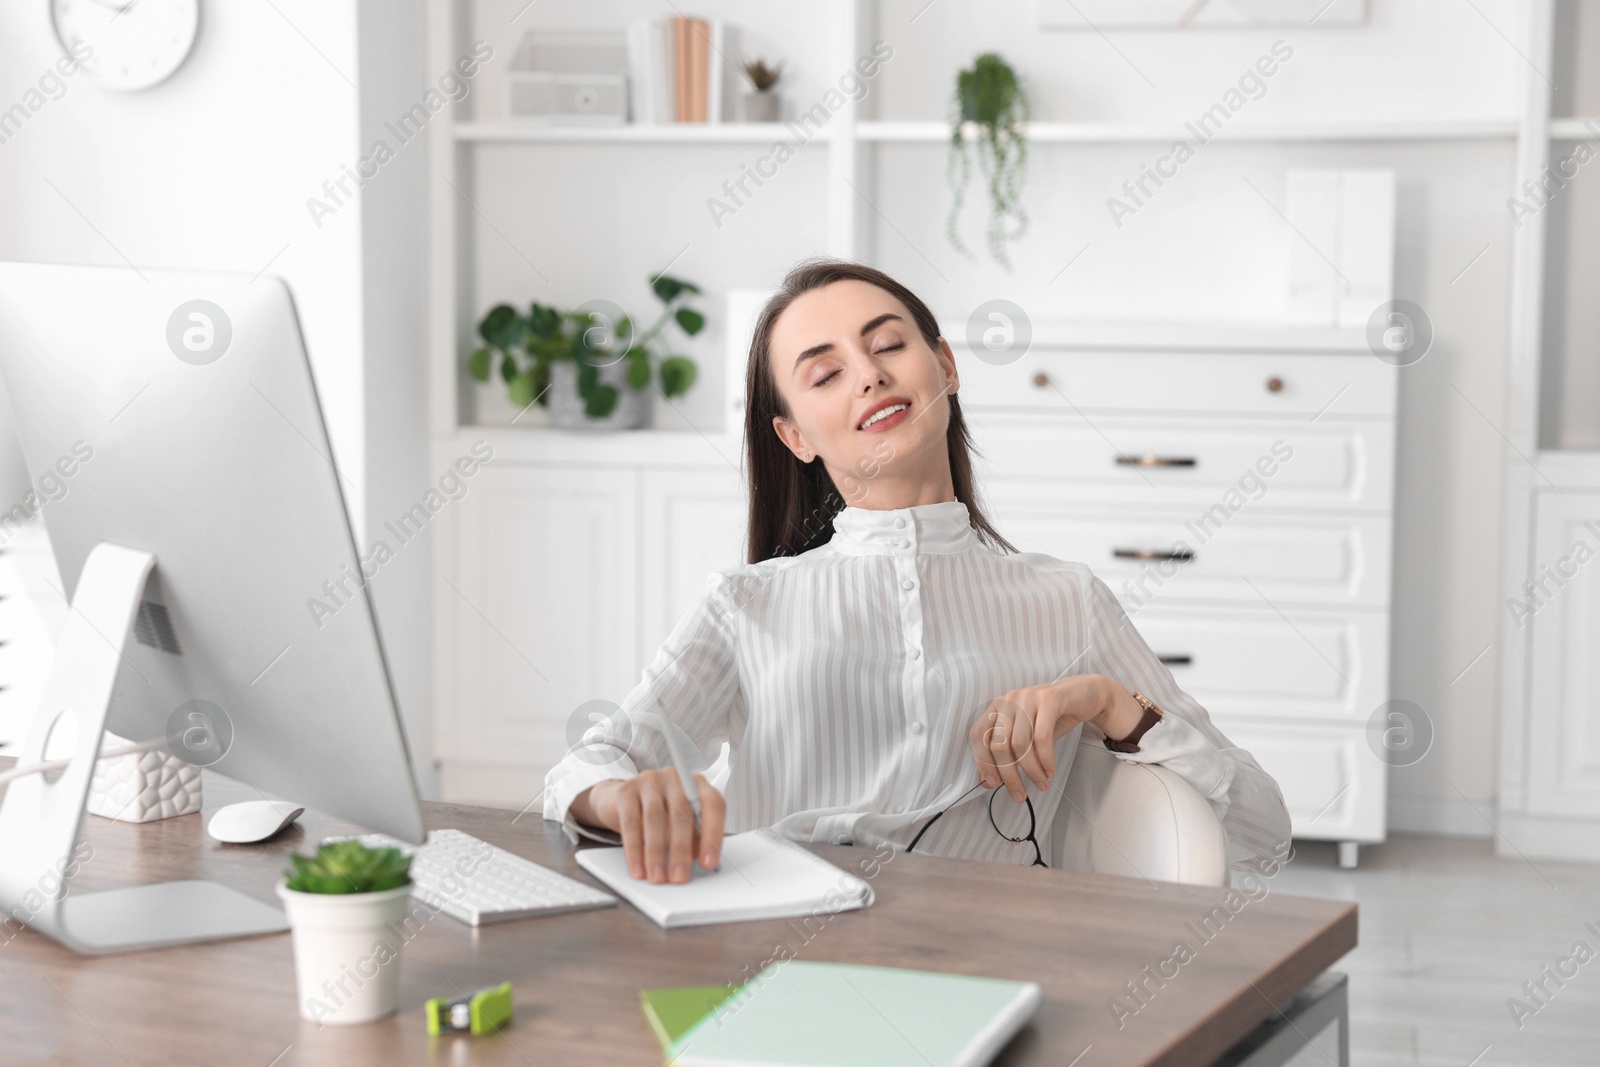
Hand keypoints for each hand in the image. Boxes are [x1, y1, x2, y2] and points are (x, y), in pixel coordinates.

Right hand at [578, 770, 724, 883]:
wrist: (621, 801)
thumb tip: (700, 861)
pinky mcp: (626, 790)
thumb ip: (695, 838)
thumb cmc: (661, 815)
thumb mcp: (682, 825)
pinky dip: (635, 850)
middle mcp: (675, 777)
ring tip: (658, 876)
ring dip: (657, 853)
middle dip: (681, 850)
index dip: (713, 834)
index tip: (708, 863)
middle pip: (682, 813)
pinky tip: (638, 867)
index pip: (713, 804)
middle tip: (679, 876)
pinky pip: (631, 822)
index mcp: (697, 784)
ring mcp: (649, 780)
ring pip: (655, 818)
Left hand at [967, 674, 1144, 801]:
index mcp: (997, 707)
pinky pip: (1042, 737)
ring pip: (1020, 743)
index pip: (978, 736)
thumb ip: (1008, 754)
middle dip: (1009, 775)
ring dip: (1031, 771)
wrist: (1084, 695)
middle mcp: (1009, 700)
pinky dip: (1045, 760)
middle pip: (999, 744)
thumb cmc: (1052, 717)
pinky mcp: (1049, 699)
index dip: (982, 761)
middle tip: (1019, 794)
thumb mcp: (1027, 735)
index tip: (992, 783)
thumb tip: (988, 781)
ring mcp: (1028, 697)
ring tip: (1041, 784)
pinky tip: (1050, 771)